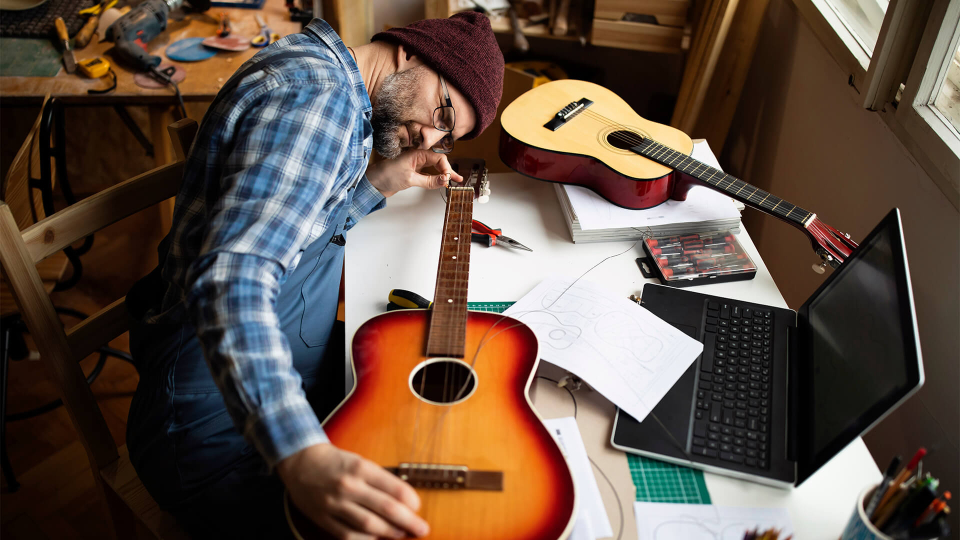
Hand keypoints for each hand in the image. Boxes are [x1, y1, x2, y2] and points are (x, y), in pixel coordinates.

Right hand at [278, 443, 429, 538]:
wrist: (300, 462)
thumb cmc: (335, 462)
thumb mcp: (360, 461)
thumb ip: (379, 480)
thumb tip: (404, 501)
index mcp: (361, 468)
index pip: (394, 488)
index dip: (411, 501)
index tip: (418, 507)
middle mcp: (349, 486)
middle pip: (386, 508)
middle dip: (408, 522)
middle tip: (422, 529)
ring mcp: (336, 504)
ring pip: (369, 525)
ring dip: (390, 533)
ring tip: (401, 534)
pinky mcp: (324, 518)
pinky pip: (349, 535)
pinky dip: (365, 539)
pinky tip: (376, 539)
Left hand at [366, 149, 463, 196]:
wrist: (373, 183)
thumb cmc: (387, 175)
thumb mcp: (410, 179)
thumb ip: (429, 181)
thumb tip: (445, 180)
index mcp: (417, 153)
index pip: (438, 158)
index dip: (446, 168)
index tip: (448, 179)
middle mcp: (417, 157)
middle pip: (438, 162)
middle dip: (448, 170)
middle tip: (458, 179)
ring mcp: (415, 165)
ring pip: (434, 168)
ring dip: (443, 174)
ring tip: (454, 180)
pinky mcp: (413, 173)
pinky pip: (428, 174)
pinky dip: (435, 178)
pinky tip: (441, 182)